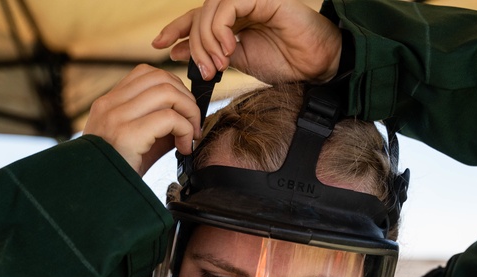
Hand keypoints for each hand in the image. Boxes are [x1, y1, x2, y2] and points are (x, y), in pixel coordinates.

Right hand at [82, 64, 201, 175]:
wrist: (96, 197)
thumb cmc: (118, 173)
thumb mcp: (136, 142)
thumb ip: (157, 125)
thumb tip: (188, 116)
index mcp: (108, 103)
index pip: (146, 73)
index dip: (173, 86)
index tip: (182, 110)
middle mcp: (109, 105)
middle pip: (160, 78)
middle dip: (186, 98)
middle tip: (193, 125)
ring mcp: (116, 118)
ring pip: (167, 92)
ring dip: (189, 112)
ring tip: (190, 135)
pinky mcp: (127, 135)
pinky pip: (169, 118)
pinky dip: (185, 129)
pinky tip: (184, 147)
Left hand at [153, 0, 341, 83]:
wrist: (316, 66)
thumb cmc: (287, 63)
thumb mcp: (240, 61)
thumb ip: (213, 54)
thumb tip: (181, 53)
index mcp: (234, 19)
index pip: (197, 17)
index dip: (176, 29)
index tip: (160, 45)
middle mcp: (240, 5)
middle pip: (200, 15)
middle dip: (194, 44)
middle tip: (203, 70)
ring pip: (210, 10)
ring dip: (207, 41)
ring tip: (219, 64)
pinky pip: (228, 6)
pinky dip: (221, 29)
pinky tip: (229, 49)